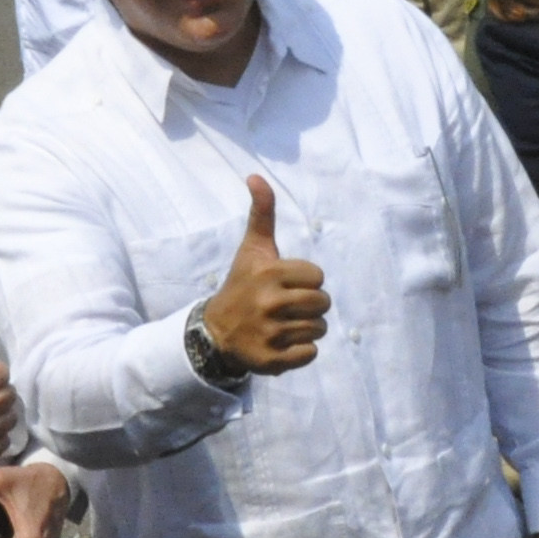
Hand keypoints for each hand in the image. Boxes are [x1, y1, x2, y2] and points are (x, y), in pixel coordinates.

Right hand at [201, 177, 331, 373]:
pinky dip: (301, 351)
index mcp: (270, 273)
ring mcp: (270, 334)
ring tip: (283, 324)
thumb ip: (262, 213)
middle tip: (287, 306)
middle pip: (322, 304)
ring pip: (319, 329)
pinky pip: (310, 354)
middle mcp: (269, 303)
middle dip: (310, 305)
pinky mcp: (271, 361)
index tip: (286, 284)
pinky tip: (282, 343)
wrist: (216, 331)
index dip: (306, 281)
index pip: (318, 277)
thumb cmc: (243, 284)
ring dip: (306, 328)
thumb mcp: (253, 248)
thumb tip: (255, 176)